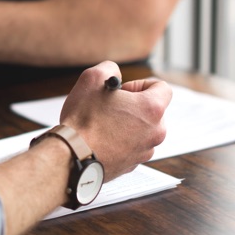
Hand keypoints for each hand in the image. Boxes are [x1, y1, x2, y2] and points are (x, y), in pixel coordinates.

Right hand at [61, 61, 171, 180]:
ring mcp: (144, 151)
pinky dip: (120, 142)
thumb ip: (109, 69)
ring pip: (142, 131)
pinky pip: (131, 148)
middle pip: (153, 111)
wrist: (71, 156)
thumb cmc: (82, 120)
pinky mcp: (132, 165)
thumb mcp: (92, 79)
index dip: (141, 84)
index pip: (162, 88)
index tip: (123, 91)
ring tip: (103, 125)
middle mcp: (155, 132)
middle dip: (133, 107)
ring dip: (126, 125)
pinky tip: (100, 140)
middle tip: (110, 107)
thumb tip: (113, 74)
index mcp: (151, 109)